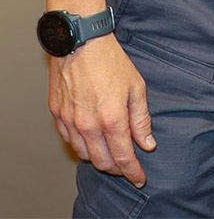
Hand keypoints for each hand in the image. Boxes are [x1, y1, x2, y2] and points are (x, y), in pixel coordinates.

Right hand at [48, 37, 154, 187]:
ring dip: (99, 158)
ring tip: (111, 153)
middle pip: (101, 162)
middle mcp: (88, 125)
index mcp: (111, 119)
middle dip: (116, 169)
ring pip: (84, 154)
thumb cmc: (111, 62)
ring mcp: (70, 122)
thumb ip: (141, 119)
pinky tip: (91, 139)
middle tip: (127, 166)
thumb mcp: (136, 87)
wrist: (81, 43)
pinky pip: (69, 140)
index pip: (123, 157)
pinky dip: (82, 145)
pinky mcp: (57, 115)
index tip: (140, 178)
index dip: (133, 171)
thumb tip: (147, 144)